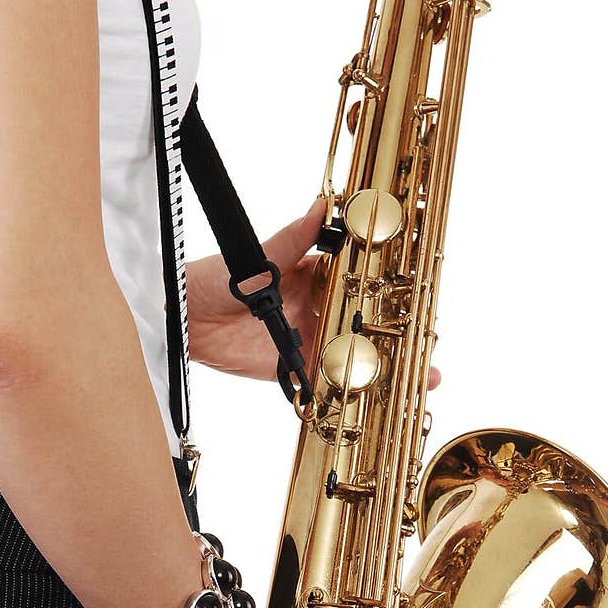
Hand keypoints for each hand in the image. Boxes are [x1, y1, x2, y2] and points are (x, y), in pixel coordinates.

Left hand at [186, 197, 442, 389]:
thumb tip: (319, 207)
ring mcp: (304, 339)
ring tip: (416, 379)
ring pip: (350, 355)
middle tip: (426, 344)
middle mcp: (314, 307)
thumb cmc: (213, 278)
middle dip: (396, 335)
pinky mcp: (288, 368)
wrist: (181, 319)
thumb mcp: (257, 256)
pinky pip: (322, 382)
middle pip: (362, 322)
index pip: (359, 280)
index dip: (388, 289)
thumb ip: (291, 240)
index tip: (417, 295)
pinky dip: (346, 392)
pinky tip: (374, 401)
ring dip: (381, 368)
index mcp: (313, 275)